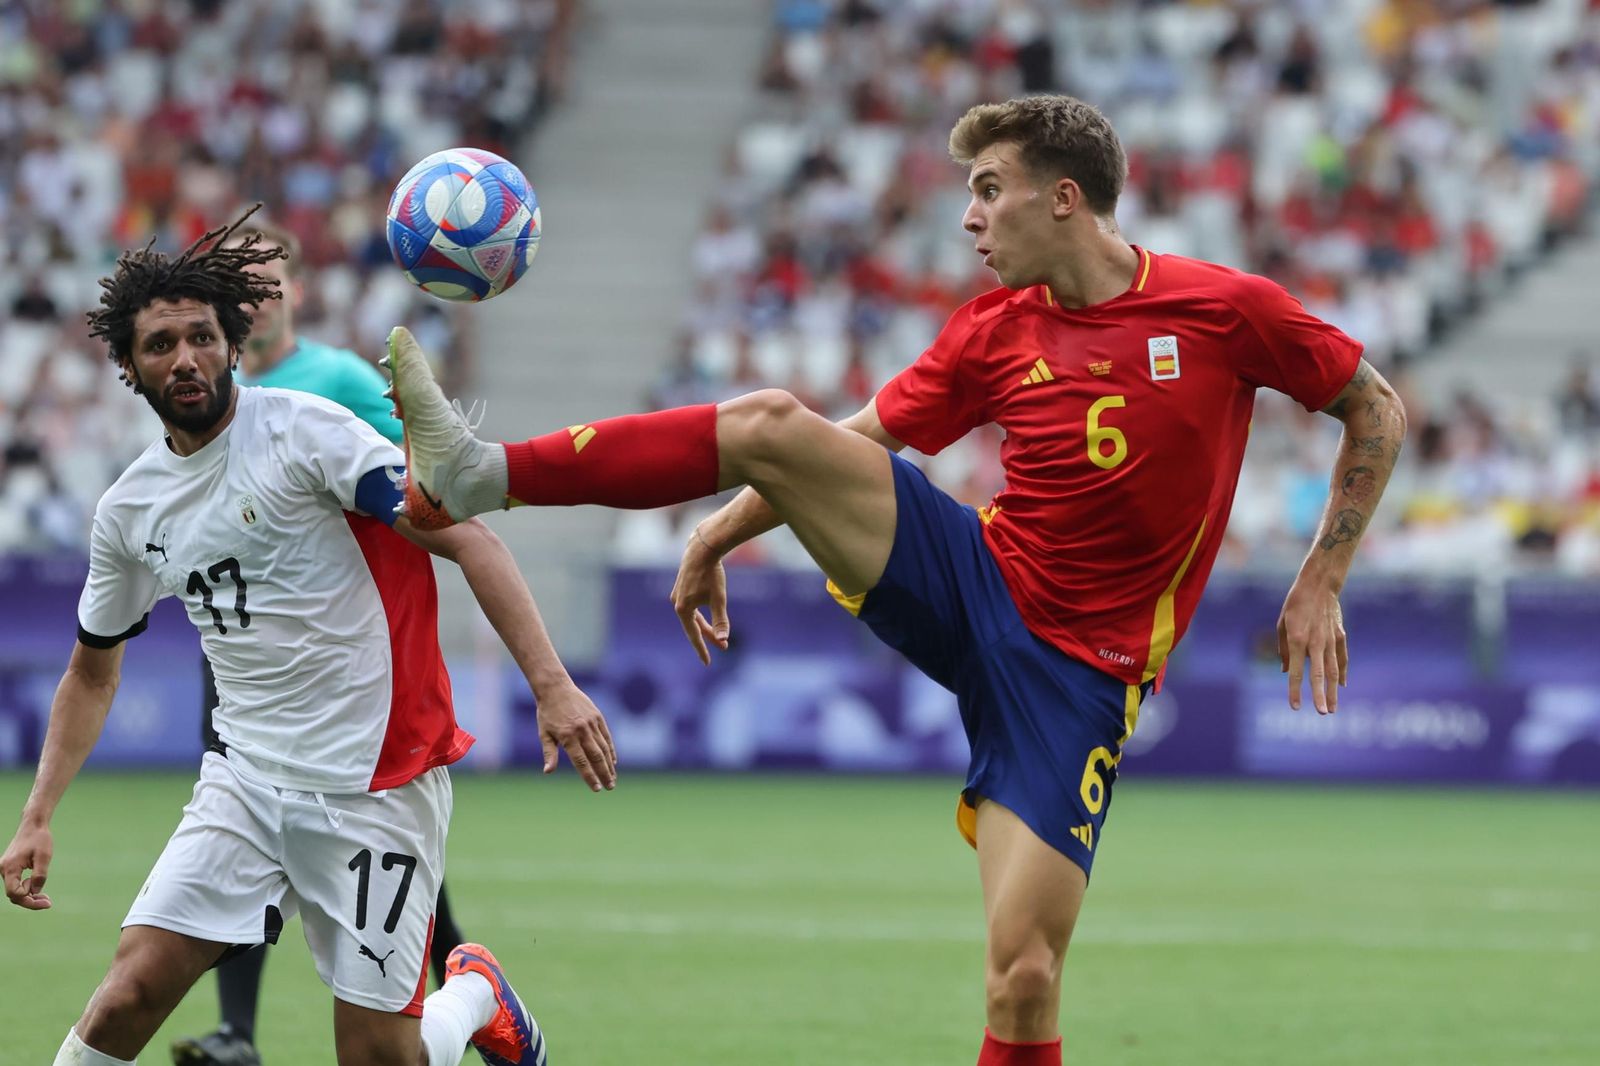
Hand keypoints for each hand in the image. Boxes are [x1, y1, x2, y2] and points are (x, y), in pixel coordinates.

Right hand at [1, 822, 53, 910]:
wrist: (33, 824)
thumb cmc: (40, 838)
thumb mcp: (44, 857)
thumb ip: (40, 875)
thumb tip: (35, 892)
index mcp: (10, 868)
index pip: (15, 893)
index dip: (29, 899)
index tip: (46, 898)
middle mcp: (3, 870)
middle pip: (13, 894)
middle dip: (30, 901)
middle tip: (48, 903)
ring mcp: (4, 868)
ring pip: (13, 890)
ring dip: (28, 895)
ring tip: (45, 898)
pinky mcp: (9, 867)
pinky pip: (14, 883)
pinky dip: (25, 888)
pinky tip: (37, 888)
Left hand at [537, 680, 616, 791]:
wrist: (556, 688)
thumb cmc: (547, 713)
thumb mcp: (544, 734)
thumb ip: (549, 753)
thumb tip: (548, 771)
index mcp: (567, 737)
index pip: (581, 762)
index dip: (589, 776)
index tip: (596, 788)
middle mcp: (582, 731)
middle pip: (596, 757)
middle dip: (604, 774)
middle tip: (610, 787)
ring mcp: (592, 723)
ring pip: (604, 748)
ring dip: (609, 765)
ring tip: (613, 778)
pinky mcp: (598, 717)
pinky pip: (606, 737)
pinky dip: (611, 750)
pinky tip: (613, 761)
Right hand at [671, 528, 729, 665]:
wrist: (702, 549)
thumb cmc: (711, 574)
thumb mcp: (718, 599)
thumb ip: (720, 620)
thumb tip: (723, 639)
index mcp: (683, 609)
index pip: (693, 635)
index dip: (702, 649)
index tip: (707, 663)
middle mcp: (676, 603)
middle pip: (693, 626)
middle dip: (708, 636)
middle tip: (723, 646)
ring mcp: (677, 595)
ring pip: (692, 617)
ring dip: (704, 625)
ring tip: (717, 634)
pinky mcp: (680, 587)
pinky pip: (690, 607)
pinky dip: (699, 615)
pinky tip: (706, 616)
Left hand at [1276, 577, 1347, 713]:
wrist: (1319, 585)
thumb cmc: (1295, 604)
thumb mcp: (1281, 624)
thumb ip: (1283, 649)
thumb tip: (1284, 672)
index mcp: (1297, 639)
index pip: (1295, 671)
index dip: (1295, 691)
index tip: (1296, 707)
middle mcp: (1315, 642)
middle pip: (1319, 674)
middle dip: (1320, 696)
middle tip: (1322, 713)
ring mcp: (1331, 640)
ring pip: (1333, 670)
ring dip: (1333, 691)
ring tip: (1332, 709)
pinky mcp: (1341, 636)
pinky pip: (1342, 658)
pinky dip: (1342, 673)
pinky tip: (1341, 686)